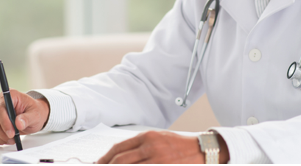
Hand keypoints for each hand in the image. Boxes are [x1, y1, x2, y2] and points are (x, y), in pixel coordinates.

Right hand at [0, 89, 49, 144]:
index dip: (4, 122)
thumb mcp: (35, 115)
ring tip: (11, 140)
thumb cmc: (33, 112)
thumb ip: (28, 118)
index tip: (12, 133)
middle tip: (12, 139)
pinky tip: (3, 140)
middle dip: (1, 132)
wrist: (31, 116)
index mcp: (9, 95)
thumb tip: (19, 123)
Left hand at [97, 130, 229, 163]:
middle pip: (120, 160)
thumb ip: (140, 145)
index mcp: (147, 136)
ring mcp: (157, 159)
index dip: (105, 158)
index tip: (99, 164)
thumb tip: (120, 156)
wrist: (201, 150)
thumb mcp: (159, 138)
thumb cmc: (179, 145)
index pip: (119, 148)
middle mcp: (150, 147)